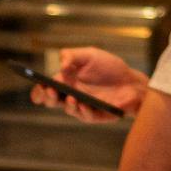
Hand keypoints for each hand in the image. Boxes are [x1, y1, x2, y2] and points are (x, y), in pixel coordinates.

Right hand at [28, 46, 146, 121]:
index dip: (39, 90)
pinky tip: (84, 104)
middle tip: (50, 91)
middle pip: (53, 101)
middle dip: (48, 97)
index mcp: (66, 81)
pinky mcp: (96, 115)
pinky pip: (87, 116)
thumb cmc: (109, 67)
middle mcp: (71, 95)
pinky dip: (84, 111)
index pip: (47, 88)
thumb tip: (61, 65)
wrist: (131, 80)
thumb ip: (73, 55)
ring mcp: (83, 106)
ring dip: (67, 104)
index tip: (39, 86)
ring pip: (69, 110)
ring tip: (71, 97)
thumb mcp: (90, 55)